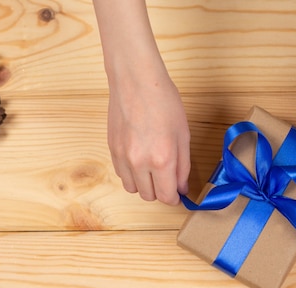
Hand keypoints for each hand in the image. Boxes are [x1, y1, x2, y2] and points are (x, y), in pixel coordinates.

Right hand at [106, 73, 189, 204]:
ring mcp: (123, 157)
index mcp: (162, 159)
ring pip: (132, 189)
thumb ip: (183, 166)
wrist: (136, 80)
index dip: (174, 199)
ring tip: (152, 170)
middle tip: (167, 179)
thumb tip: (181, 187)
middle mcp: (139, 163)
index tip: (177, 195)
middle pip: (148, 196)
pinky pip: (121, 174)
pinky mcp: (112, 150)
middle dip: (160, 192)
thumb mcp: (183, 135)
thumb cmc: (163, 101)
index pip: (166, 197)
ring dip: (144, 185)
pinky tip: (139, 159)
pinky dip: (131, 174)